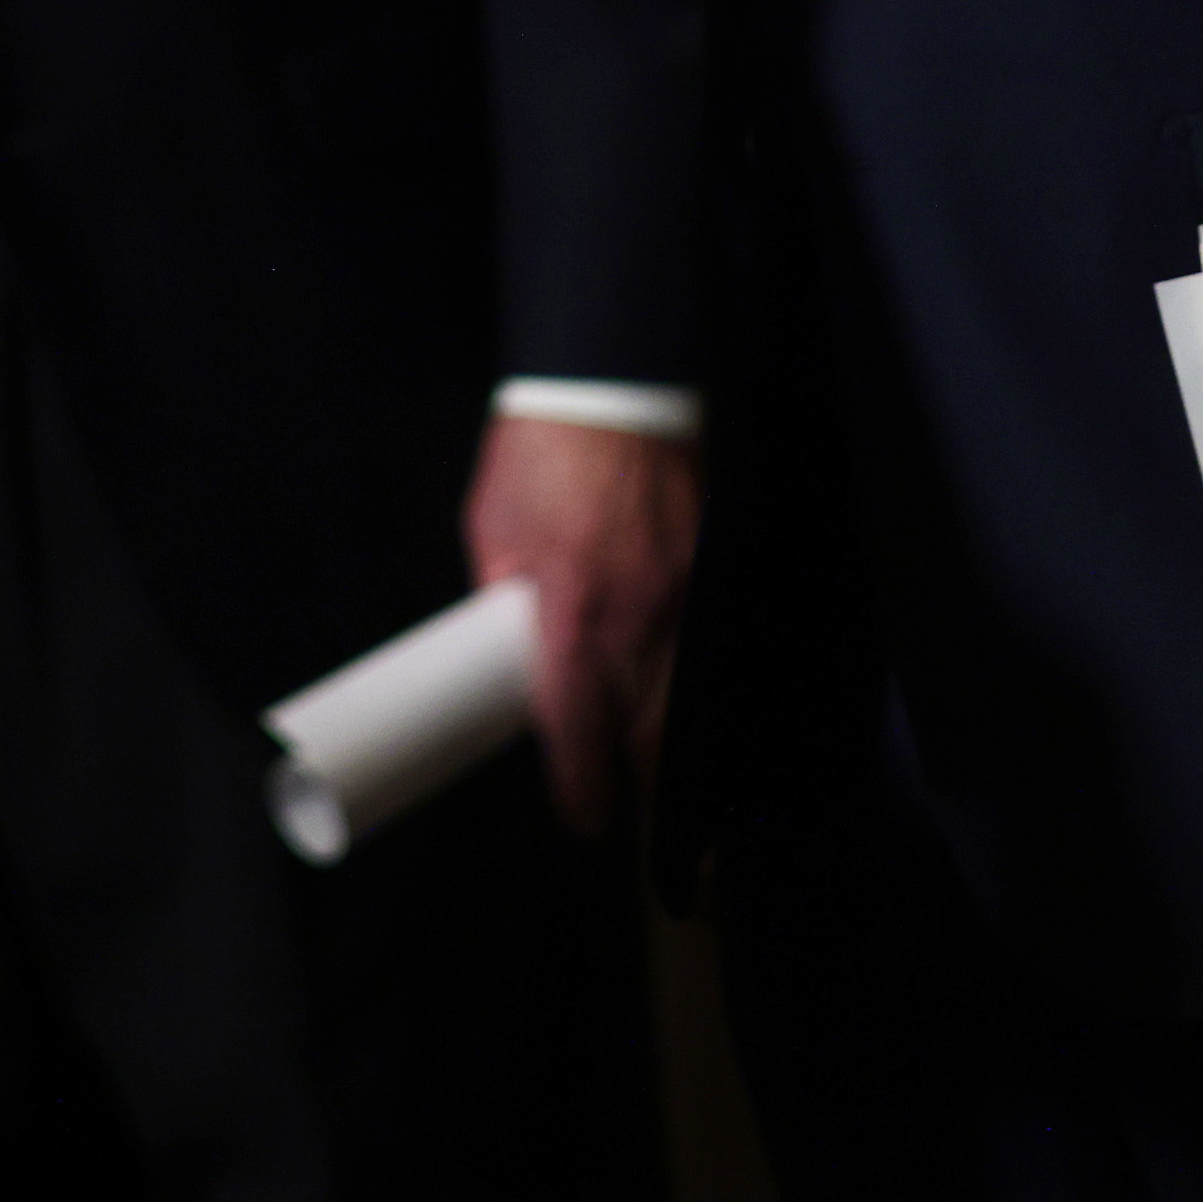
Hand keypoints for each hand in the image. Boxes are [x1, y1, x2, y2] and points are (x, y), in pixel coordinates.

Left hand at [464, 413, 701, 834]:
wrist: (610, 387)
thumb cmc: (537, 456)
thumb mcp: (491, 531)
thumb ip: (502, 596)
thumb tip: (504, 646)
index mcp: (570, 610)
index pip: (578, 723)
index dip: (581, 783)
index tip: (582, 813)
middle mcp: (637, 614)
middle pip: (656, 733)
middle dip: (646, 785)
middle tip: (628, 806)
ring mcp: (685, 594)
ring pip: (692, 697)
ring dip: (674, 739)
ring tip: (657, 771)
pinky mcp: (711, 570)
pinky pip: (711, 645)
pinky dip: (697, 679)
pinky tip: (684, 693)